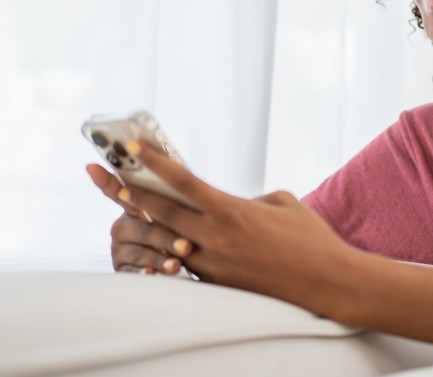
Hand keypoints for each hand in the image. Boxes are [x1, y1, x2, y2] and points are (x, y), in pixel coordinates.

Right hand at [86, 164, 193, 274]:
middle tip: (187, 246)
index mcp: (134, 206)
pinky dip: (144, 274)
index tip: (92, 167)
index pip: (116, 191)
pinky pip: (132, 273)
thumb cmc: (185, 230)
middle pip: (142, 230)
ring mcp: (120, 249)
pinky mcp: (122, 270)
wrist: (190, 262)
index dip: (104, 179)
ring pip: (139, 253)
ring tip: (178, 265)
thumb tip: (177, 176)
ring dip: (160, 260)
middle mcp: (122, 227)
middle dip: (165, 238)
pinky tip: (152, 275)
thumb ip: (172, 200)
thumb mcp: (179, 214)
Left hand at [88, 148, 359, 316]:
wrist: (328, 282)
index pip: (182, 181)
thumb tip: (236, 203)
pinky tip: (160, 244)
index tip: (132, 147)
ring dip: (145, 223)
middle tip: (104, 176)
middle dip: (129, 192)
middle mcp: (216, 237)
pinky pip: (187, 264)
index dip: (154, 163)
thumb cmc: (311, 238)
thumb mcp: (282, 202)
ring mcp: (214, 264)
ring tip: (123, 209)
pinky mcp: (218, 285)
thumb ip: (251, 198)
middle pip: (162, 211)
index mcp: (231, 210)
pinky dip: (172, 252)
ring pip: (168, 240)